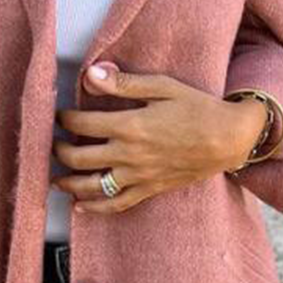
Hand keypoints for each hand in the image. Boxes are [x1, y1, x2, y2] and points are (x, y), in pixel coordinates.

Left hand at [51, 61, 267, 214]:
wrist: (229, 139)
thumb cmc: (198, 108)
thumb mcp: (162, 86)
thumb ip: (124, 83)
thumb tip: (90, 74)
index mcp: (129, 125)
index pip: (81, 123)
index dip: (63, 118)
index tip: (58, 114)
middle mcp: (128, 154)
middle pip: (78, 157)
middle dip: (59, 150)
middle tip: (52, 143)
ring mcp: (138, 176)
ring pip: (91, 186)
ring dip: (68, 183)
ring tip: (55, 178)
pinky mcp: (149, 189)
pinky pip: (116, 204)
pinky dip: (95, 208)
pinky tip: (80, 207)